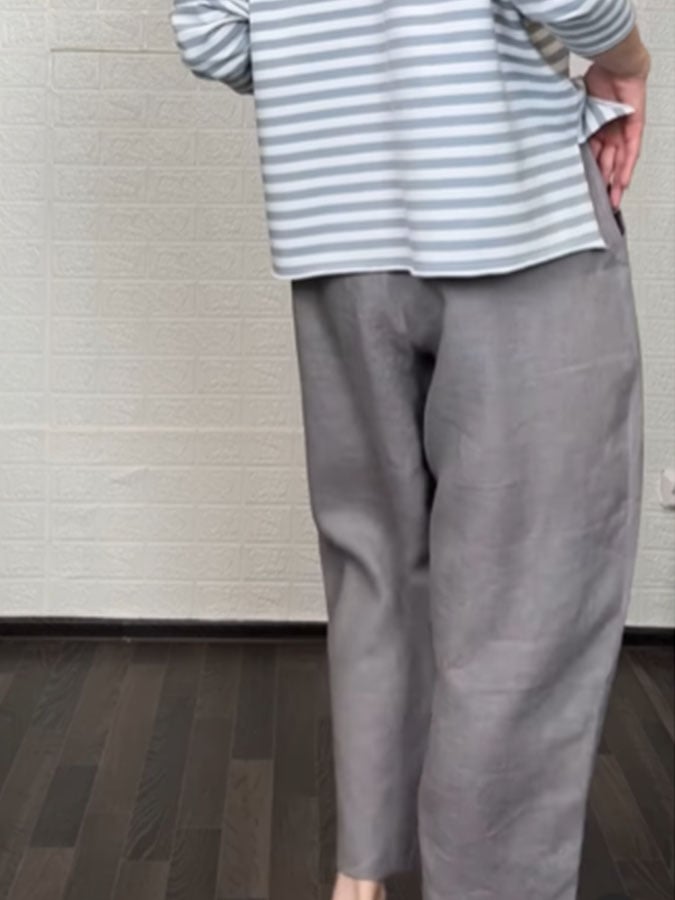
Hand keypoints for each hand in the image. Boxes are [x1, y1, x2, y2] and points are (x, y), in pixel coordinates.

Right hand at [583, 62, 648, 208]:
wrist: (614, 62)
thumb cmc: (595, 79)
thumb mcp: (577, 112)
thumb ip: (572, 129)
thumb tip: (554, 144)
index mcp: (594, 129)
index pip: (592, 157)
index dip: (589, 175)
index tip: (583, 192)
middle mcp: (608, 133)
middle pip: (606, 164)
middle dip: (603, 185)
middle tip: (598, 204)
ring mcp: (622, 130)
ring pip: (618, 162)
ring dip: (615, 182)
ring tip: (612, 202)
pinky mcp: (635, 126)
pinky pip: (631, 151)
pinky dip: (626, 168)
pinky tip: (623, 184)